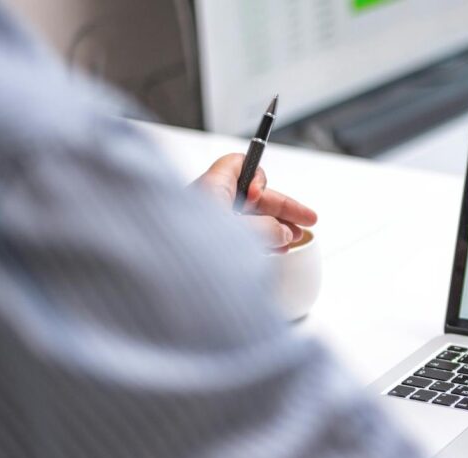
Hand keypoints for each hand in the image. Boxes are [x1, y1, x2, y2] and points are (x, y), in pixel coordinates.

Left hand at [191, 154, 317, 249]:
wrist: (161, 283)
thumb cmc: (191, 252)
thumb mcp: (242, 233)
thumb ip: (268, 229)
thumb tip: (282, 232)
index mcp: (211, 188)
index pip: (238, 164)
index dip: (258, 176)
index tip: (268, 193)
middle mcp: (207, 202)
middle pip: (251, 196)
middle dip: (280, 209)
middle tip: (306, 221)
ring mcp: (205, 225)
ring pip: (246, 219)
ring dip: (273, 228)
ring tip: (292, 240)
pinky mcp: (205, 246)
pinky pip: (237, 237)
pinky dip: (257, 242)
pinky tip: (274, 251)